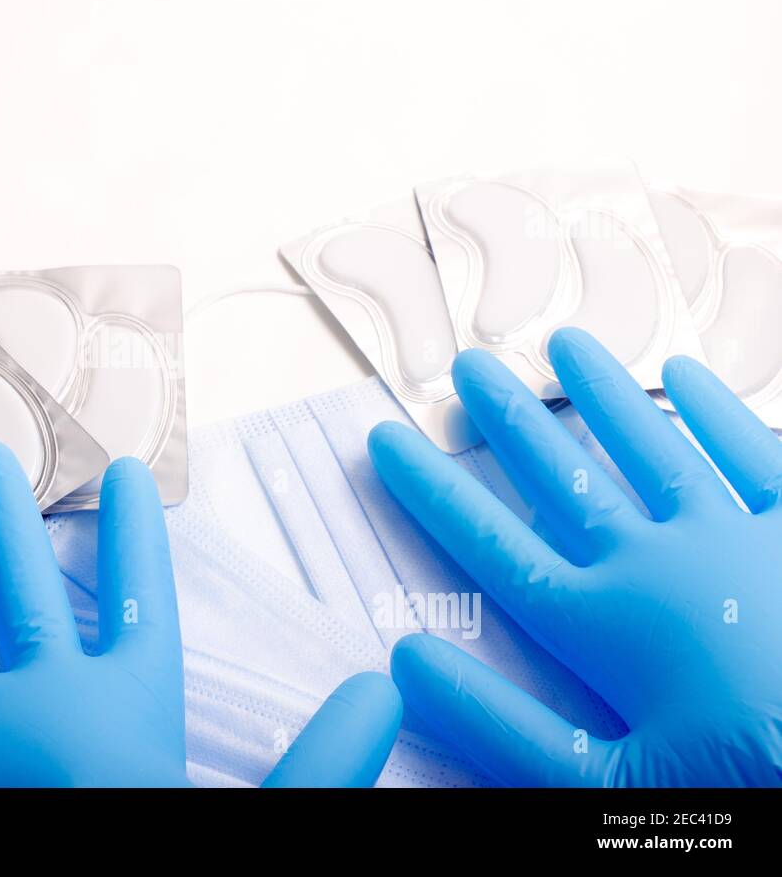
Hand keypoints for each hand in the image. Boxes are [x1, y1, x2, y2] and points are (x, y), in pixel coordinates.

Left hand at [0, 440, 402, 786]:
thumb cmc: (145, 854)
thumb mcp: (252, 821)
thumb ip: (318, 762)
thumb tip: (382, 693)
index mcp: (129, 705)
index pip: (140, 594)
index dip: (136, 529)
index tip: (126, 474)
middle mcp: (44, 697)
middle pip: (23, 580)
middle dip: (7, 511)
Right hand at [369, 327, 781, 785]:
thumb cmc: (746, 786)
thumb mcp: (608, 789)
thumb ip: (506, 728)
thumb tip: (411, 665)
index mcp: (606, 625)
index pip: (494, 545)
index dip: (434, 490)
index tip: (390, 439)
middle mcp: (660, 565)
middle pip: (565, 478)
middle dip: (510, 421)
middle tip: (471, 366)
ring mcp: (738, 539)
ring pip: (653, 450)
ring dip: (603, 396)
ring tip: (565, 345)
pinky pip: (757, 458)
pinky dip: (722, 415)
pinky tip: (689, 378)